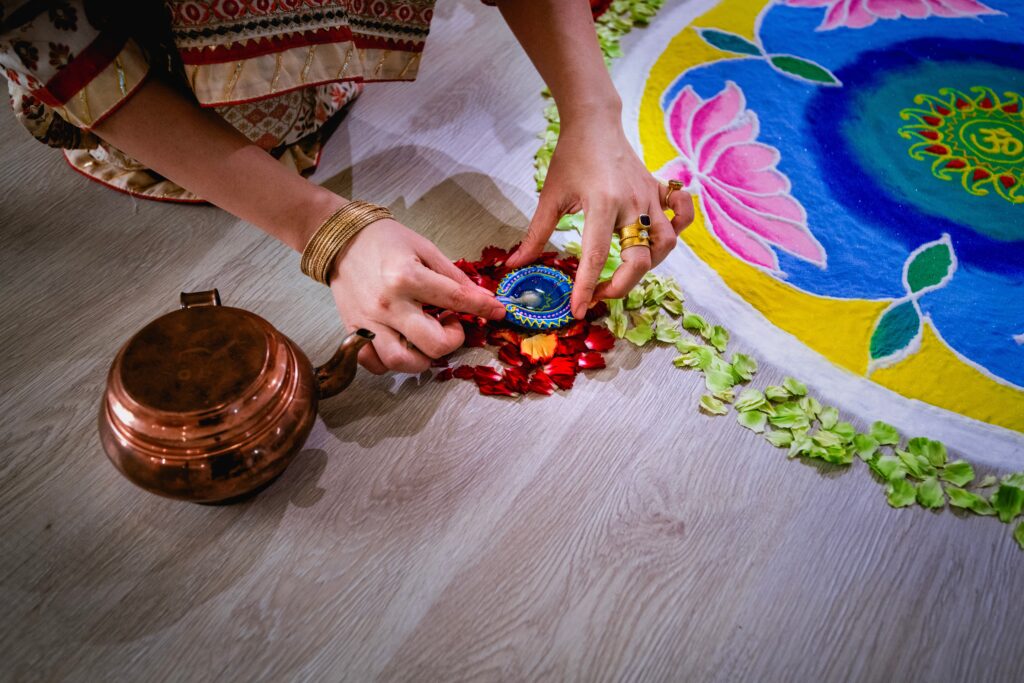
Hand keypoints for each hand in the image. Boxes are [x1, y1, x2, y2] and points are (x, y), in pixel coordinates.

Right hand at [329, 219, 505, 373]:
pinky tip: (402, 345)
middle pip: (433, 345)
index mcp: (407, 278)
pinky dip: (390, 362)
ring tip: (425, 338)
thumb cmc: (385, 241)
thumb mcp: (425, 249)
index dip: (483, 308)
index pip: (456, 301)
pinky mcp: (354, 331)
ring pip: (402, 362)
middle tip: (450, 324)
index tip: (498, 312)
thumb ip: (453, 276)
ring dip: (423, 358)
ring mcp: (369, 322)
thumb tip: (482, 297)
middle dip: (452, 340)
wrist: (341, 240)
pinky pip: (374, 363)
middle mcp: (389, 305)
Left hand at [506, 115, 693, 317]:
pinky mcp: (659, 190)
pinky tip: (657, 241)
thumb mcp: (550, 197)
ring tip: (625, 270)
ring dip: (649, 265)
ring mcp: (650, 196)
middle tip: (599, 294)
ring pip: (665, 243)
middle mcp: (631, 202)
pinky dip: (677, 230)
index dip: (587, 288)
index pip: (596, 256)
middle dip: (621, 286)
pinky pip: (682, 215)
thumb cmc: (570, 157)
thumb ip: (536, 235)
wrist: (594, 122)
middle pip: (639, 260)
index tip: (578, 310)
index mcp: (602, 203)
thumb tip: (516, 265)